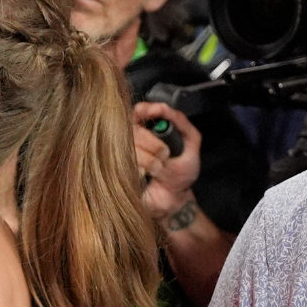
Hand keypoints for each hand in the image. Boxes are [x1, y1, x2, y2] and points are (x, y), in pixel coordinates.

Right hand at [133, 102, 201, 221]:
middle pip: (134, 129)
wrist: (173, 199)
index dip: (144, 109)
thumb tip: (164, 107)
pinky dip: (142, 169)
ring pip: (131, 146)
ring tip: (159, 170)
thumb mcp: (190, 144)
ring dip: (151, 160)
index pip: (137, 111)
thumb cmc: (181, 172)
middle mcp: (130, 139)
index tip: (155, 112)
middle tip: (166, 155)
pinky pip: (126, 162)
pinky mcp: (115, 169)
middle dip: (155, 143)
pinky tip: (147, 176)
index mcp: (146, 129)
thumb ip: (181, 123)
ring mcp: (121, 154)